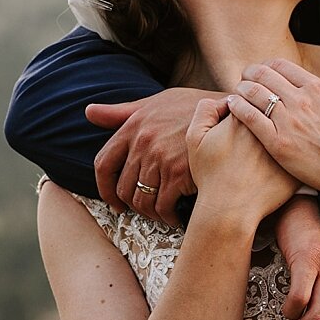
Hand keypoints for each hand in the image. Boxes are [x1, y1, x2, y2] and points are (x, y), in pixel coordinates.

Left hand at [88, 87, 220, 225]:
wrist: (231, 113)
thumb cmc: (191, 108)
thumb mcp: (155, 102)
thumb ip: (121, 112)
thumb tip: (88, 112)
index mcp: (133, 126)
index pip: (103, 164)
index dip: (104, 189)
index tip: (114, 202)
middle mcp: (143, 142)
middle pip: (123, 188)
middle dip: (132, 205)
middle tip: (145, 210)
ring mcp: (161, 158)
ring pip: (142, 201)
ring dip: (150, 214)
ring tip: (162, 214)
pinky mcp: (180, 172)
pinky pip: (163, 207)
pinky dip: (167, 217)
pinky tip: (176, 217)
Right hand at [185, 97, 296, 222]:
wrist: (230, 209)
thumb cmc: (210, 175)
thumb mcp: (195, 138)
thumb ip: (205, 110)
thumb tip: (225, 99)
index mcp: (244, 117)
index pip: (254, 92)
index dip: (251, 99)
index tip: (249, 108)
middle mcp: (268, 127)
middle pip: (275, 105)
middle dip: (271, 108)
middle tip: (265, 121)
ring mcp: (285, 144)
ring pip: (292, 123)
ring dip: (288, 125)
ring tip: (279, 135)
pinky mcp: (297, 163)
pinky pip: (303, 147)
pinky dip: (299, 147)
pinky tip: (293, 153)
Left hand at [229, 59, 319, 196]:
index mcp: (319, 89)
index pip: (284, 67)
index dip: (269, 65)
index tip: (263, 70)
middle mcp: (301, 101)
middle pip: (265, 76)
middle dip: (252, 73)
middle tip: (245, 76)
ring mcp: (288, 122)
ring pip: (254, 94)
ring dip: (242, 88)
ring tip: (237, 90)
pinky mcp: (277, 143)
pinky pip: (250, 118)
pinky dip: (238, 107)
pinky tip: (232, 105)